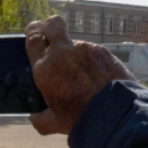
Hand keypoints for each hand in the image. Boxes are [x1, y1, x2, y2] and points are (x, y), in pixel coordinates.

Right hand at [25, 15, 132, 134]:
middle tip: (53, 36)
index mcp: (45, 68)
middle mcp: (63, 53)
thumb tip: (34, 118)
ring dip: (77, 53)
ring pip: (76, 43)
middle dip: (51, 26)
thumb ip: (40, 119)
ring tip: (85, 76)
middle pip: (53, 24)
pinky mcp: (103, 51)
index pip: (33, 37)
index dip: (33, 30)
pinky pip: (94, 51)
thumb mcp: (55, 122)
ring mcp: (85, 49)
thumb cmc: (81, 119)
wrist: (114, 115)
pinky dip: (94, 61)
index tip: (35, 30)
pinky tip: (99, 77)